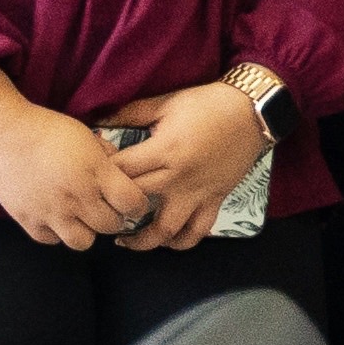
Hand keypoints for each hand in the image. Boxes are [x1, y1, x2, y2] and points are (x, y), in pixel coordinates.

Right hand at [0, 75, 153, 249]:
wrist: (3, 135)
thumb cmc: (49, 130)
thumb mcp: (89, 136)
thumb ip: (108, 157)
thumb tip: (121, 172)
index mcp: (97, 174)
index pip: (133, 203)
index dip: (139, 205)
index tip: (135, 201)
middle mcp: (77, 197)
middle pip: (111, 226)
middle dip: (115, 218)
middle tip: (109, 208)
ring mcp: (51, 212)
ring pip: (83, 243)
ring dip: (87, 231)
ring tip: (82, 217)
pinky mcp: (27, 220)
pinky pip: (51, 240)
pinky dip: (57, 233)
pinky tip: (57, 218)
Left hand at [101, 86, 272, 251]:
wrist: (256, 109)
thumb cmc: (209, 103)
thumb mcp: (167, 103)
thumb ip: (131, 114)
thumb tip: (96, 123)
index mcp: (164, 150)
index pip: (119, 172)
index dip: (98, 177)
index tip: (87, 178)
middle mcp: (178, 176)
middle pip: (133, 203)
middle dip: (111, 209)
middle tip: (97, 211)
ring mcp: (198, 191)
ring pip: (166, 229)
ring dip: (142, 241)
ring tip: (126, 241)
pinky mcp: (215, 198)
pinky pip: (198, 230)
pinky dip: (181, 241)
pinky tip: (167, 240)